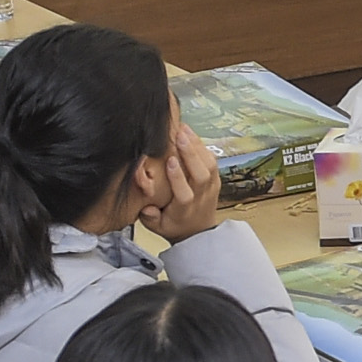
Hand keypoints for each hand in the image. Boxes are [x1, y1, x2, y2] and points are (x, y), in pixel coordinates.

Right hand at [136, 117, 224, 241]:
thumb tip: (146, 207)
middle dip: (191, 154)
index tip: (170, 161)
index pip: (185, 194)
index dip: (178, 178)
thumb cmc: (174, 225)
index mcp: (185, 211)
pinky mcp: (215, 180)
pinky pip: (213, 161)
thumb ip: (150, 217)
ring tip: (184, 130)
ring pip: (210, 165)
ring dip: (197, 146)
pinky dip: (203, 146)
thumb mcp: (157, 228)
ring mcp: (211, 188)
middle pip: (202, 175)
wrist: (198, 231)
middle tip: (180, 135)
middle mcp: (201, 198)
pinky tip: (191, 134)